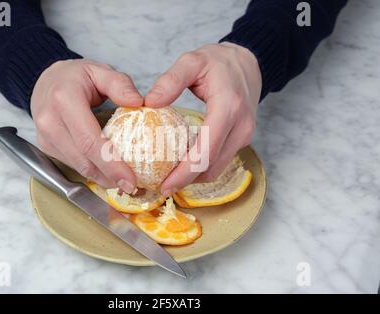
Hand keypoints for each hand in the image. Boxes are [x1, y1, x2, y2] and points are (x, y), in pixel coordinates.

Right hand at [31, 59, 142, 192]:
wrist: (45, 80)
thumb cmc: (75, 77)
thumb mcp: (99, 70)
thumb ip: (119, 84)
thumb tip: (138, 102)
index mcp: (64, 100)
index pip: (89, 140)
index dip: (111, 164)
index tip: (130, 179)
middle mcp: (50, 121)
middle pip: (83, 160)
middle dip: (110, 177)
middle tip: (133, 187)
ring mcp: (45, 137)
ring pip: (78, 167)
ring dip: (102, 178)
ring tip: (124, 182)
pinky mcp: (46, 147)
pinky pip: (72, 164)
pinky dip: (92, 171)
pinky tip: (109, 172)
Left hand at [145, 43, 261, 195]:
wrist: (250, 62)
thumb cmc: (220, 62)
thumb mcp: (192, 61)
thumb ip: (171, 80)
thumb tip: (150, 102)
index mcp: (228, 108)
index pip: (206, 151)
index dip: (184, 173)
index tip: (164, 184)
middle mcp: (241, 127)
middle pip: (212, 167)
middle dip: (186, 181)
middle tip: (161, 186)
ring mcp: (244, 136)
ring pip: (217, 168)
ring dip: (194, 177)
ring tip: (169, 177)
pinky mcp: (242, 140)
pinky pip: (221, 161)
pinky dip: (202, 168)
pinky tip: (184, 165)